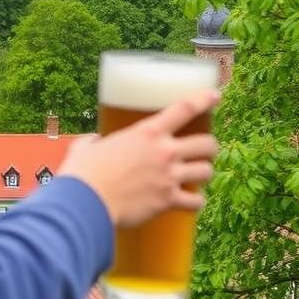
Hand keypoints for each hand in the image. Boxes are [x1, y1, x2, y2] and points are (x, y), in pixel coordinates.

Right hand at [58, 92, 219, 227]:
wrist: (86, 202)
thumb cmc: (83, 173)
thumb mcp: (87, 146)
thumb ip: (94, 141)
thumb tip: (92, 142)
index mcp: (148, 133)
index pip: (185, 108)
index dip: (204, 99)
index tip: (215, 95)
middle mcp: (165, 152)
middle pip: (207, 144)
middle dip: (209, 147)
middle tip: (203, 150)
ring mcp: (169, 177)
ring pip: (206, 171)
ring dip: (204, 173)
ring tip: (198, 175)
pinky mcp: (168, 201)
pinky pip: (196, 202)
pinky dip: (196, 203)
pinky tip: (192, 202)